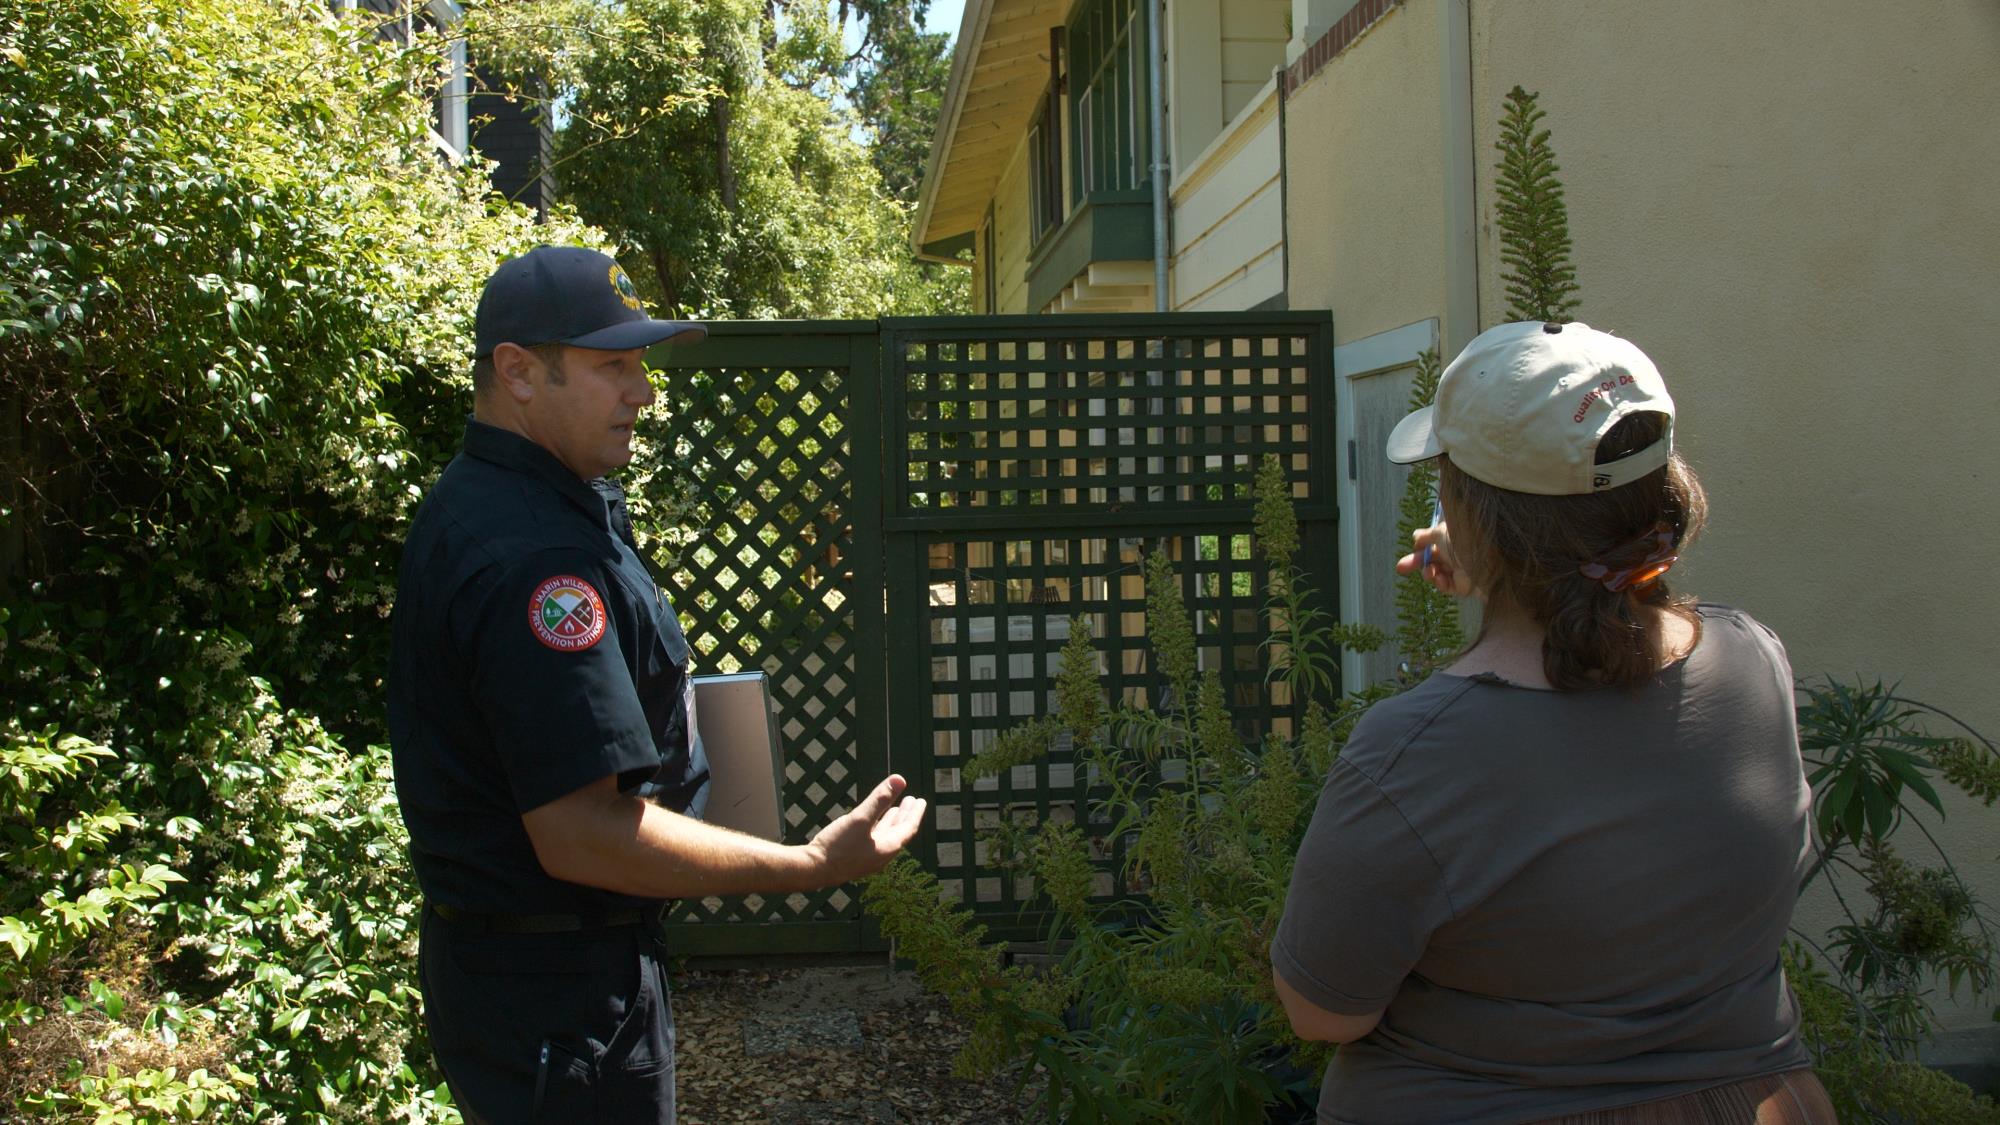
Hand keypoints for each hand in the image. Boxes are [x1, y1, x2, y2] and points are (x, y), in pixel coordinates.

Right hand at [804, 774, 927, 885]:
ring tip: (895, 809)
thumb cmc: (837, 848)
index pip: (908, 829)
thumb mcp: (860, 819)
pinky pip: (873, 840)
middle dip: (905, 815)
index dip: (915, 814)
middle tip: (911, 801)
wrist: (811, 870)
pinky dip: (877, 827)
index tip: (920, 801)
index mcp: (887, 849)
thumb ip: (880, 799)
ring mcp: (867, 858)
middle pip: (898, 832)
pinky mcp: (854, 858)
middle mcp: (880, 856)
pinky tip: (871, 823)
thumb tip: (899, 780)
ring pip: (885, 836)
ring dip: (891, 821)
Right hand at [1396, 524, 1472, 597]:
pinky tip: (1441, 579)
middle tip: (1400, 568)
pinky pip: (1445, 585)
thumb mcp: (1441, 533)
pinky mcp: (1463, 586)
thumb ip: (1426, 535)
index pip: (1433, 542)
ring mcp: (1460, 569)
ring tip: (1430, 573)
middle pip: (1431, 558)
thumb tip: (1415, 535)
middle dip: (1415, 562)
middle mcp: (1456, 553)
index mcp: (1452, 538)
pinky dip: (1440, 583)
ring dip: (1429, 573)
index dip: (1421, 545)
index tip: (1414, 546)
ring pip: (1435, 573)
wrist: (1489, 565)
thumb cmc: (1465, 543)